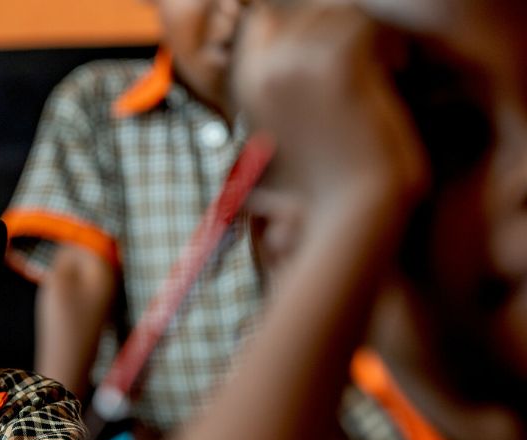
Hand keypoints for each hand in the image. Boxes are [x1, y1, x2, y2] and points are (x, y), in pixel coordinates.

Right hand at [233, 0, 427, 220]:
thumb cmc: (330, 181)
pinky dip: (390, 43)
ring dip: (372, 32)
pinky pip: (367, 22)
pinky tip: (396, 73)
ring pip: (339, 9)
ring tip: (388, 69)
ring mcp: (297, 65)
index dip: (305, 25)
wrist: (351, 214)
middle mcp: (265, 70)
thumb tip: (316, 51)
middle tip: (374, 61)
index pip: (265, 19)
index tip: (338, 49)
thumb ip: (290, 87)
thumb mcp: (293, 128)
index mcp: (248, 86)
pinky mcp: (336, 67)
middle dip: (344, 24)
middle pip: (307, 7)